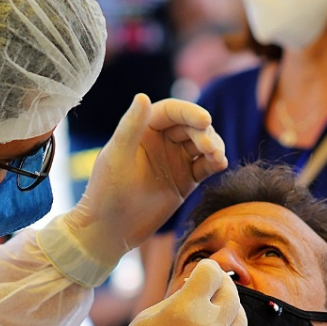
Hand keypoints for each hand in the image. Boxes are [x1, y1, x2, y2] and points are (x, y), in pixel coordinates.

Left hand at [59, 94, 225, 270]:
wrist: (111, 229)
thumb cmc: (106, 191)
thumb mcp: (118, 156)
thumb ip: (131, 126)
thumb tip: (143, 96)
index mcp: (143, 129)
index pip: (172, 111)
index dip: (190, 113)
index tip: (205, 121)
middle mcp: (161, 141)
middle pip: (191, 127)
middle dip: (204, 134)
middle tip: (210, 149)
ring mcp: (175, 160)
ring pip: (202, 145)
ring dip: (213, 147)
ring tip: (217, 158)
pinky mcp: (185, 180)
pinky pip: (204, 166)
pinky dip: (214, 163)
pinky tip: (220, 164)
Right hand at [77, 259, 245, 325]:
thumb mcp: (150, 316)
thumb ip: (181, 297)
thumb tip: (201, 284)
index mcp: (183, 312)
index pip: (212, 273)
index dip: (206, 269)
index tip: (201, 274)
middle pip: (231, 293)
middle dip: (221, 286)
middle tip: (210, 289)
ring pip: (240, 319)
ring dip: (228, 311)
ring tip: (212, 313)